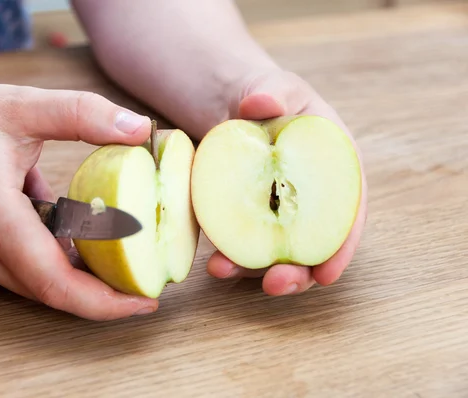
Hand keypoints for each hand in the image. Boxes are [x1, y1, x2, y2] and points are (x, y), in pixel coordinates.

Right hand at [0, 77, 157, 320]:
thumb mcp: (21, 105)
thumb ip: (83, 114)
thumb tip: (140, 129)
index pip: (54, 282)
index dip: (104, 301)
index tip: (144, 301)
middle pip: (52, 291)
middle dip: (103, 294)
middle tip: (144, 277)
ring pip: (37, 286)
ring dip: (80, 277)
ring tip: (121, 256)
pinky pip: (21, 274)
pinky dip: (54, 263)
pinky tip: (77, 239)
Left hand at [206, 70, 367, 295]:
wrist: (233, 106)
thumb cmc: (264, 94)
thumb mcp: (271, 86)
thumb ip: (270, 92)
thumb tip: (261, 104)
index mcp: (332, 166)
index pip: (347, 210)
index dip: (341, 246)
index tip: (326, 274)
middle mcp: (309, 196)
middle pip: (312, 244)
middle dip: (297, 272)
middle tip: (274, 285)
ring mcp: (278, 211)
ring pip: (277, 252)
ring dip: (255, 271)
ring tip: (223, 271)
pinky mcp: (249, 217)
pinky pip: (246, 243)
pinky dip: (232, 256)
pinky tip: (212, 262)